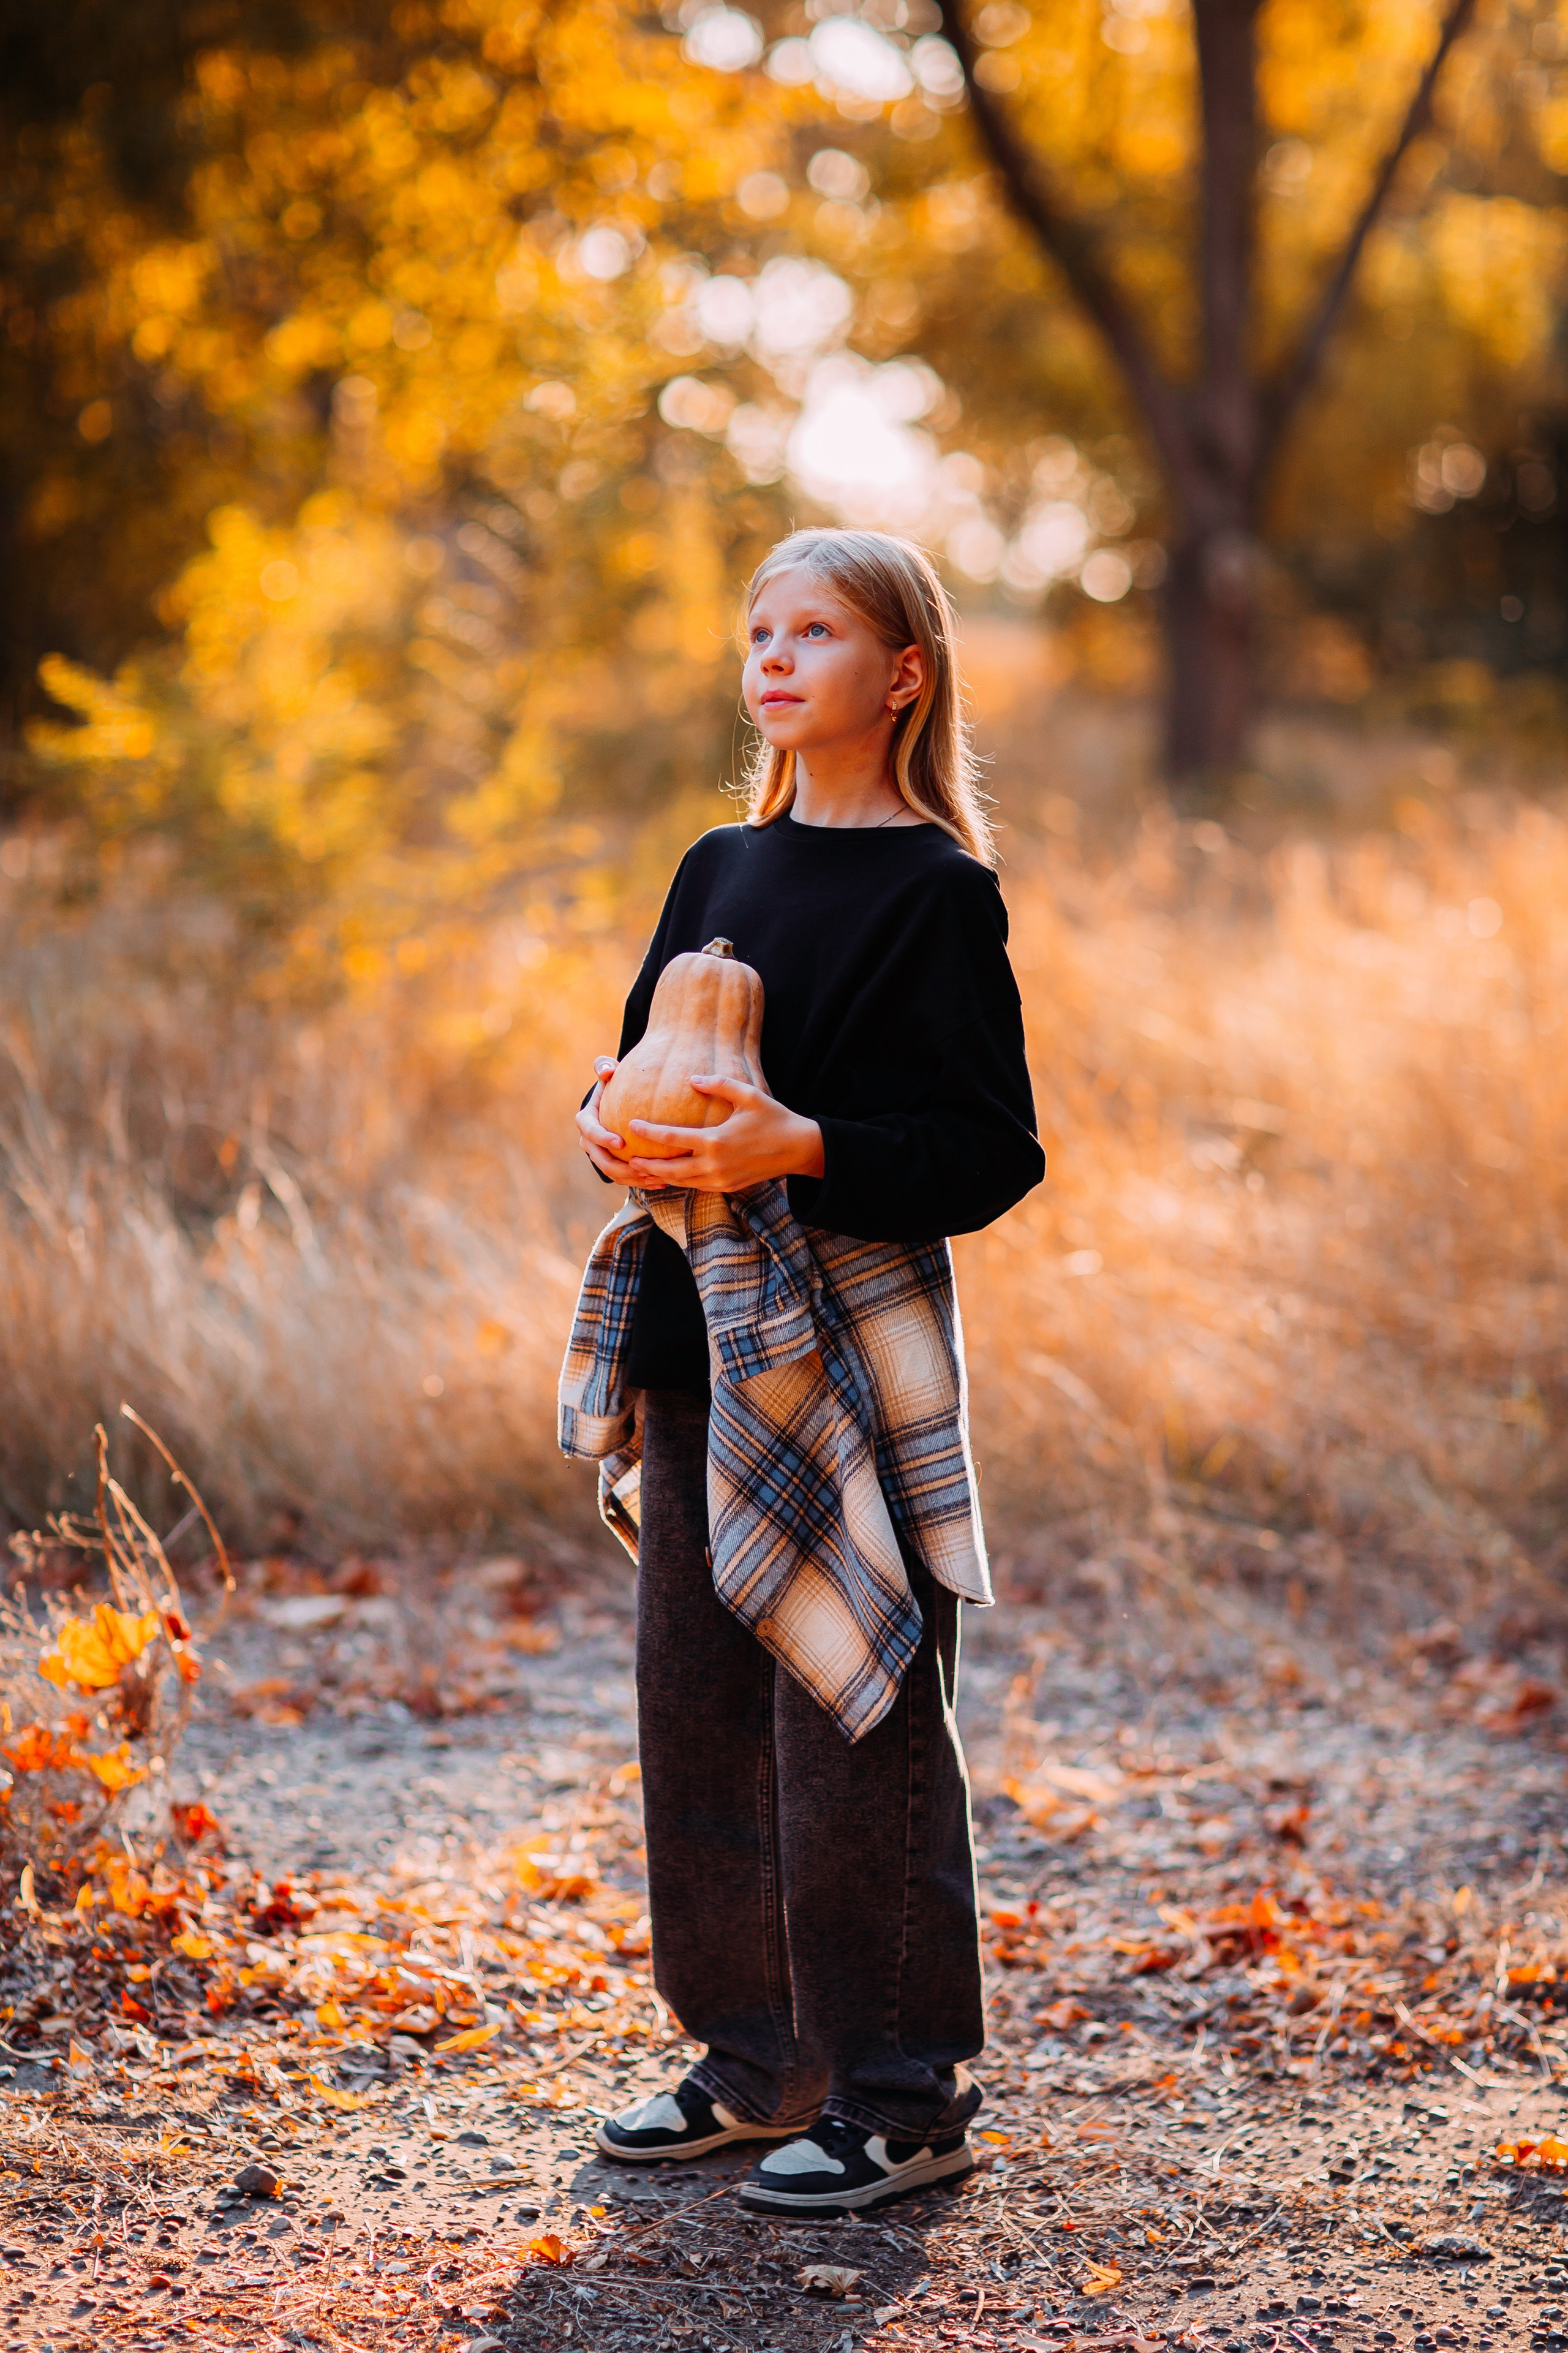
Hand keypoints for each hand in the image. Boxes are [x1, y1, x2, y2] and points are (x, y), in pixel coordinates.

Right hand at [576, 1057, 669, 1188]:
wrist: (613, 1102)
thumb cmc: (612, 1083)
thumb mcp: (608, 1072)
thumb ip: (604, 1066)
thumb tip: (607, 1070)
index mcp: (585, 1120)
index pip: (589, 1132)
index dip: (602, 1138)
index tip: (621, 1142)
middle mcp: (589, 1141)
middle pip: (600, 1160)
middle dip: (619, 1167)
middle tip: (641, 1167)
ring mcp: (600, 1155)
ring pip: (613, 1173)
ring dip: (633, 1178)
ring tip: (655, 1177)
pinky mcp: (613, 1164)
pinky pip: (624, 1178)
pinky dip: (640, 1181)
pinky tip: (662, 1182)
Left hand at [620, 1074, 824, 1194]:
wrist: (799, 1149)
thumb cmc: (774, 1118)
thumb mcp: (749, 1095)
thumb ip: (719, 1084)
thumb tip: (693, 1078)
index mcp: (715, 1141)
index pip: (672, 1138)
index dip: (649, 1132)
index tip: (632, 1124)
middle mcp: (715, 1165)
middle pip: (670, 1169)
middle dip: (647, 1165)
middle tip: (628, 1158)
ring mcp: (721, 1179)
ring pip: (682, 1182)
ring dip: (661, 1177)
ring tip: (643, 1170)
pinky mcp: (728, 1187)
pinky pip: (697, 1187)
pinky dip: (681, 1182)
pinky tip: (671, 1176)